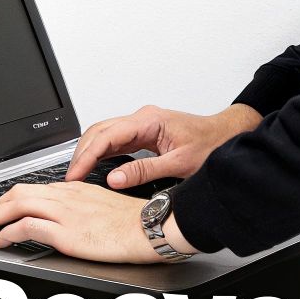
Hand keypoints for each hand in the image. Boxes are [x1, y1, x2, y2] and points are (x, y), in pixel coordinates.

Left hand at [0, 181, 196, 262]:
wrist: (152, 228)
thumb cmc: (136, 223)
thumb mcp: (106, 208)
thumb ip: (85, 210)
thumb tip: (71, 221)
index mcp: (77, 189)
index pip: (36, 189)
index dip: (13, 199)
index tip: (4, 209)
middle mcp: (67, 196)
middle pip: (20, 192)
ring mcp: (65, 213)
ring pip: (17, 204)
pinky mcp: (66, 232)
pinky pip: (26, 226)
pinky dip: (8, 232)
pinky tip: (2, 241)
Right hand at [66, 104, 261, 188]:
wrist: (227, 135)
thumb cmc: (211, 144)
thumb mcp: (178, 163)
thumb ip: (144, 171)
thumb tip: (115, 179)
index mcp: (148, 121)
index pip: (106, 136)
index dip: (86, 156)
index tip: (75, 174)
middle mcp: (142, 119)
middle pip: (99, 132)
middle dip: (81, 153)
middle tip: (72, 177)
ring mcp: (142, 124)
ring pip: (104, 134)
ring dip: (89, 152)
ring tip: (79, 173)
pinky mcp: (144, 132)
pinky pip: (115, 139)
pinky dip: (101, 152)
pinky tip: (95, 165)